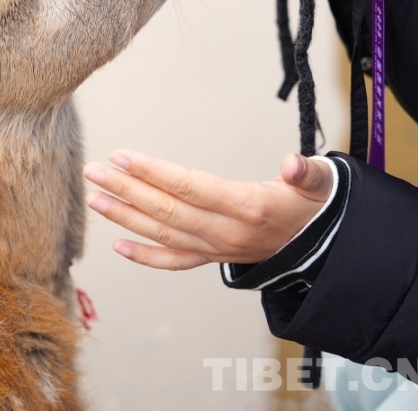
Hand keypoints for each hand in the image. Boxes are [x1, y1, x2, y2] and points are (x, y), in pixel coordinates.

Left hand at [83, 151, 333, 269]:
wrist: (324, 246)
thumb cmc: (313, 205)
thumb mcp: (320, 184)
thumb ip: (309, 172)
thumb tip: (295, 163)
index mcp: (248, 208)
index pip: (190, 187)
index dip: (154, 172)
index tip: (122, 156)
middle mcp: (226, 233)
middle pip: (167, 211)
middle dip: (126, 190)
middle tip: (93, 171)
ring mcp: (216, 250)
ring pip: (163, 234)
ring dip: (125, 217)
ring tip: (94, 198)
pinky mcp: (213, 259)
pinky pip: (174, 261)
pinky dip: (145, 256)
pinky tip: (117, 245)